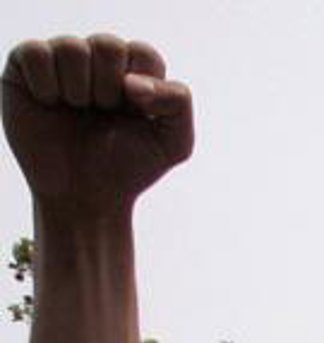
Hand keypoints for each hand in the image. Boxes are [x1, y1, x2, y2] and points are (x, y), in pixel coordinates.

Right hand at [2, 35, 192, 210]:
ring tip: (78, 112)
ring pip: (72, 47)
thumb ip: (179, 102)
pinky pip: (36, 53)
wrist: (84, 196)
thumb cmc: (127, 169)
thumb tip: (133, 80)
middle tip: (103, 115)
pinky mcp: (25, 66)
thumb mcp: (174, 144)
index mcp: (132, 73)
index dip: (143, 88)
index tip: (136, 114)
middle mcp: (96, 61)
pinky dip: (47, 86)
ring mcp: (60, 60)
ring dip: (79, 91)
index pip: (143, 52)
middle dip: (110, 90)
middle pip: (107, 45)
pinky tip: (50, 105)